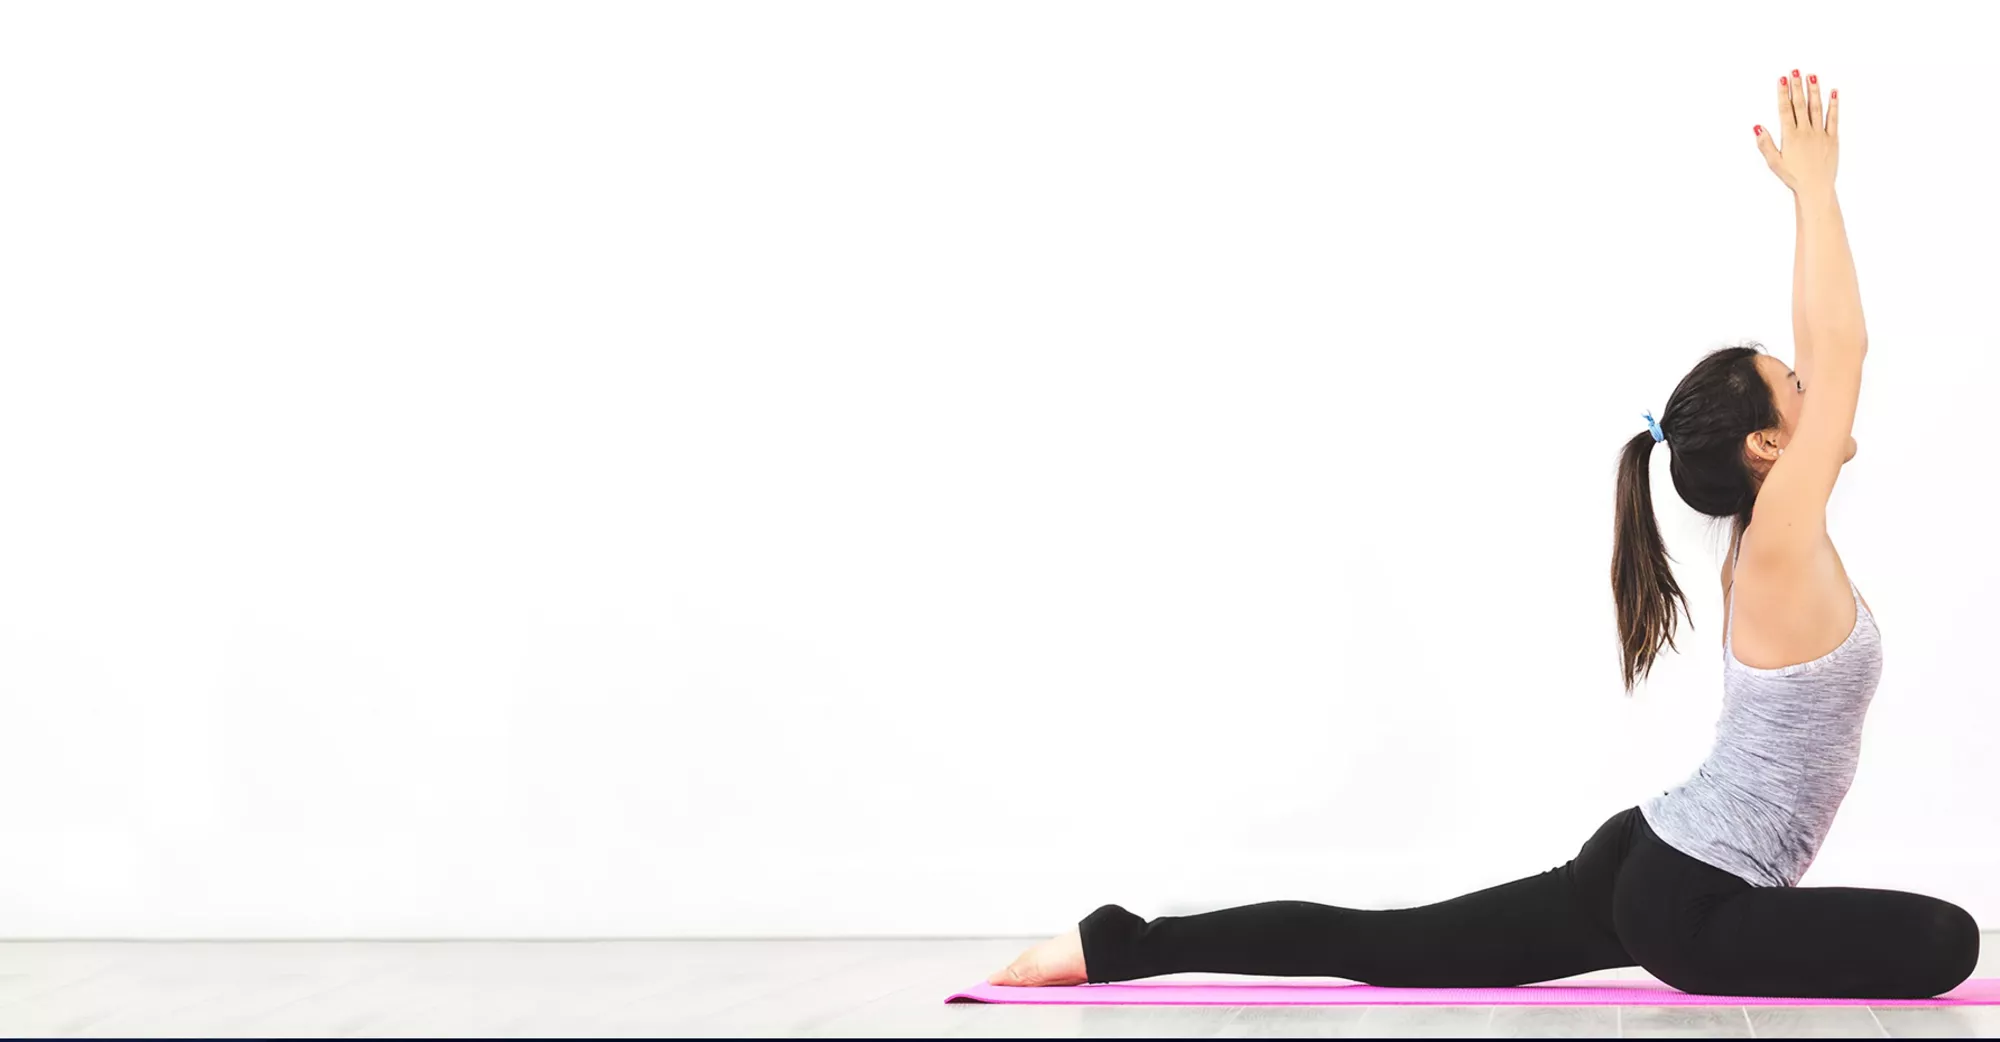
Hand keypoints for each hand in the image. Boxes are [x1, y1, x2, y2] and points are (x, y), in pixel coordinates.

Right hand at [1757, 69, 1837, 194]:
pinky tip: (1833, 92)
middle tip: (1795, 70)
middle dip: (1797, 86)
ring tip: (1812, 75)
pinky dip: (1834, 104)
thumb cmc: (1793, 177)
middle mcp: (1805, 132)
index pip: (1785, 110)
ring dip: (1814, 90)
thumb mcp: (1774, 162)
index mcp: (1790, 137)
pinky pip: (1833, 118)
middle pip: (1800, 104)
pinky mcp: (1832, 138)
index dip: (1783, 93)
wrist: (1816, 188)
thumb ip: (1765, 144)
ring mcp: (1820, 133)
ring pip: (1816, 108)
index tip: (1782, 79)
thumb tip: (1757, 126)